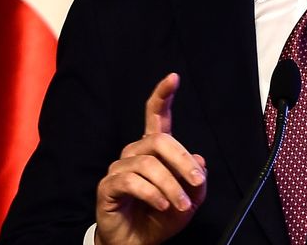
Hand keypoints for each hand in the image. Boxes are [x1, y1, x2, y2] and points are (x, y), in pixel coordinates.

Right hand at [94, 72, 208, 244]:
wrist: (137, 244)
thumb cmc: (160, 219)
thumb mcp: (189, 201)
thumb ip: (195, 180)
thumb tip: (198, 159)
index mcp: (153, 151)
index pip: (156, 117)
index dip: (163, 95)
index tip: (173, 77)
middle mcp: (135, 154)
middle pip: (159, 140)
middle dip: (182, 161)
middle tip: (196, 182)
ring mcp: (119, 169)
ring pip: (148, 164)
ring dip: (170, 186)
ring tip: (179, 205)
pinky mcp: (108, 186)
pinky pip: (132, 181)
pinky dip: (152, 194)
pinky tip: (162, 205)